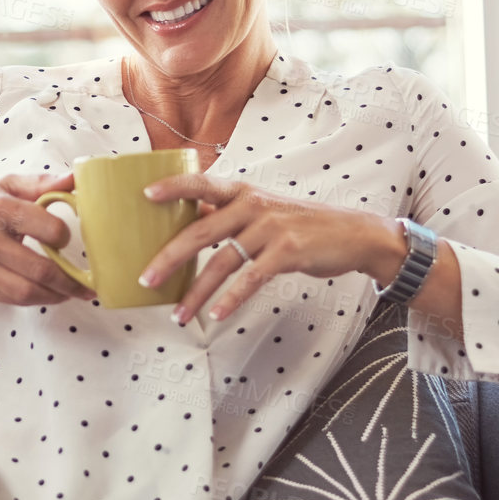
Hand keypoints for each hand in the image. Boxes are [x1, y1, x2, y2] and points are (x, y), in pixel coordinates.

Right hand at [0, 172, 93, 306]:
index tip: (70, 240)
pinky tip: (51, 294)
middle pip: (38, 269)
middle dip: (70, 280)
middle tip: (87, 284)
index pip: (44, 227)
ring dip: (57, 296)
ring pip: (27, 291)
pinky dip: (39, 300)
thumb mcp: (5, 187)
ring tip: (73, 292)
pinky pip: (15, 300)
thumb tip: (75, 179)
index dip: (64, 237)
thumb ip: (41, 184)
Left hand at [137, 174, 400, 324]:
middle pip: (200, 231)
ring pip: (222, 262)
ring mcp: (270, 228)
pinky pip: (251, 279)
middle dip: (169, 258)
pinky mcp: (287, 252)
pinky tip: (216, 315)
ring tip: (179, 314)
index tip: (145, 195)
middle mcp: (253, 205)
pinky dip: (231, 299)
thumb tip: (187, 218)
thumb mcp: (263, 208)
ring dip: (196, 292)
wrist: (353, 233)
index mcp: (243, 192)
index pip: (200, 184)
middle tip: (146, 279)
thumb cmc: (301, 223)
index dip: (173, 187)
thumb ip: (227, 212)